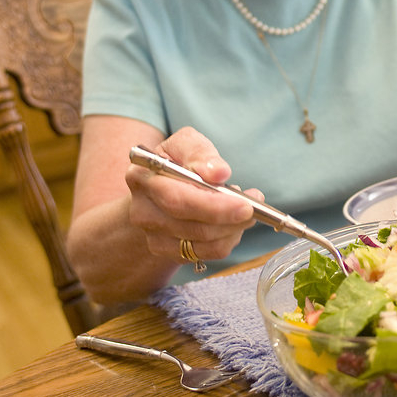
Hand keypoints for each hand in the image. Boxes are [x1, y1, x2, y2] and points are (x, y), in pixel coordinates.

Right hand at [124, 126, 261, 265]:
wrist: (160, 186)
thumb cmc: (177, 160)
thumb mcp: (186, 143)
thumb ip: (200, 152)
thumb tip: (219, 173)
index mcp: (142, 178)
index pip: (178, 199)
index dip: (213, 206)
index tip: (244, 204)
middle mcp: (143, 211)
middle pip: (191, 227)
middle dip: (229, 219)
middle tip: (254, 208)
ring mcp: (153, 236)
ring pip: (203, 243)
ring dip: (233, 228)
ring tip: (244, 208)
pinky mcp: (168, 251)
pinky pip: (206, 253)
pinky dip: (227, 239)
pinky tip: (233, 222)